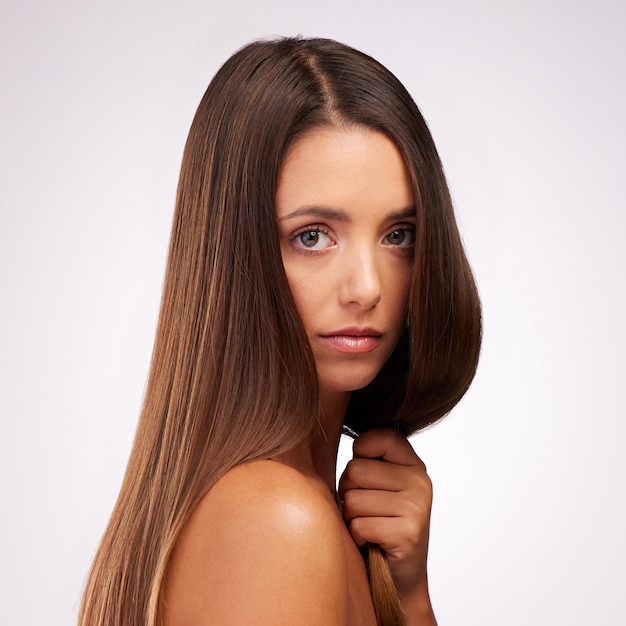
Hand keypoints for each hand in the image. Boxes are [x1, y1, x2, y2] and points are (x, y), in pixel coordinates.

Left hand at [338, 428, 432, 600]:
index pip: (379, 437)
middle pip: (356, 469)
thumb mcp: (379, 484)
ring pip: (353, 499)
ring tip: (369, 525)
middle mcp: (420, 482)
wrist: (401, 577)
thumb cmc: (380, 523)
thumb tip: (338, 435)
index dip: (359, 453)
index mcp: (414, 465)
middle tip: (363, 508)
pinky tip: (372, 542)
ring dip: (352, 518)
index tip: (363, 475)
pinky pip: (359, 525)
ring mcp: (417, 507)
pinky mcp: (408, 534)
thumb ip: (368, 460)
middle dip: (348, 491)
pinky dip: (358, 537)